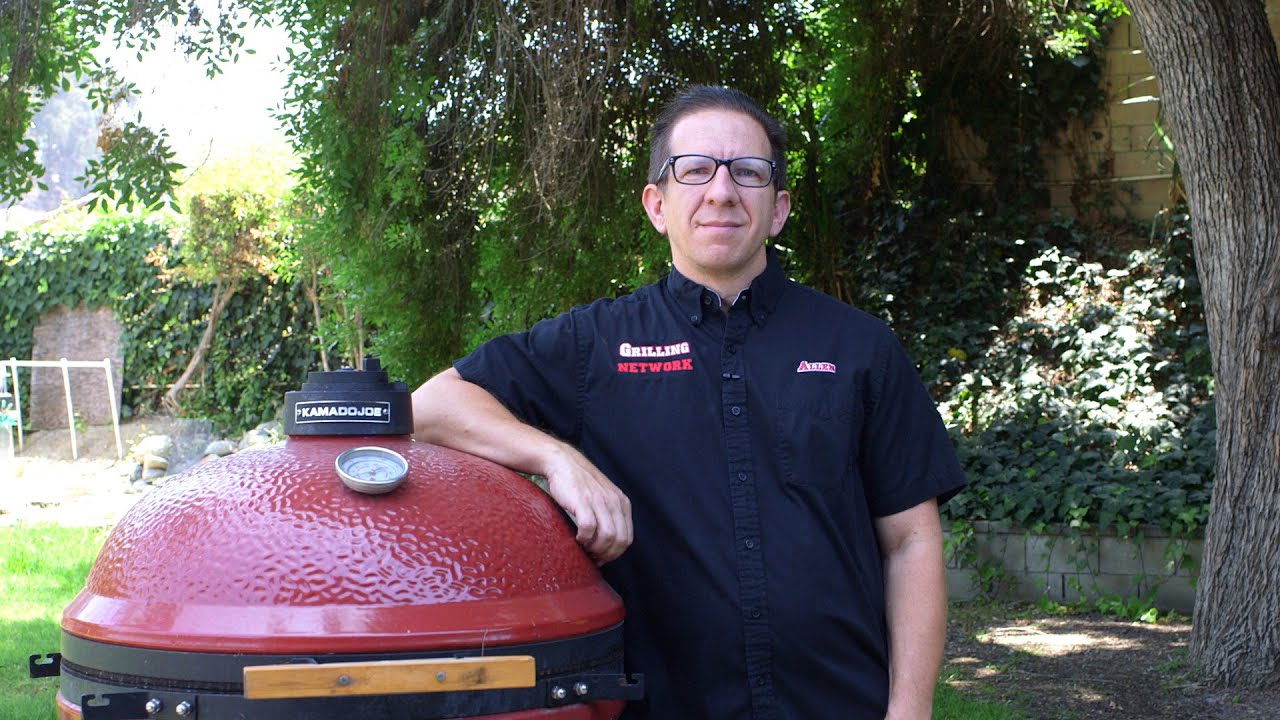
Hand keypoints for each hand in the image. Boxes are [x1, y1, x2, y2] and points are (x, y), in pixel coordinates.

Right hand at [542, 443, 632, 563]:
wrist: (563, 461)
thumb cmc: (580, 483)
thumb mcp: (603, 496)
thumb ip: (610, 514)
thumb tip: (609, 542)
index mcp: (622, 502)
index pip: (627, 537)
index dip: (615, 553)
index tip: (602, 557)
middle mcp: (614, 501)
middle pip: (620, 540)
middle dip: (606, 555)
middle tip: (593, 557)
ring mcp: (599, 500)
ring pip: (608, 537)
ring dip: (595, 549)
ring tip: (584, 548)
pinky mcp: (583, 501)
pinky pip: (589, 528)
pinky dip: (584, 538)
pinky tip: (577, 537)